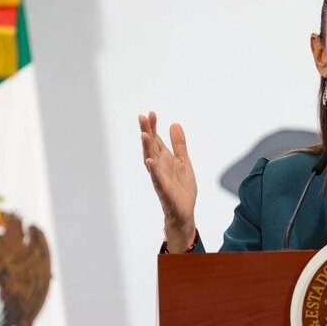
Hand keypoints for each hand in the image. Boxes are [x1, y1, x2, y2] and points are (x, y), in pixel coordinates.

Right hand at [139, 111, 197, 251]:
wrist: (184, 212)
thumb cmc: (181, 188)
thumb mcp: (183, 161)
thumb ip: (179, 144)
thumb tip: (174, 124)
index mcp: (164, 159)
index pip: (156, 140)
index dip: (153, 127)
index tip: (151, 113)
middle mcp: (159, 167)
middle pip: (151, 147)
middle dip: (147, 132)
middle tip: (142, 117)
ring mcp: (160, 178)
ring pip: (151, 161)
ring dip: (147, 148)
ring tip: (145, 135)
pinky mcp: (165, 190)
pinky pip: (158, 179)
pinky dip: (154, 171)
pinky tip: (150, 161)